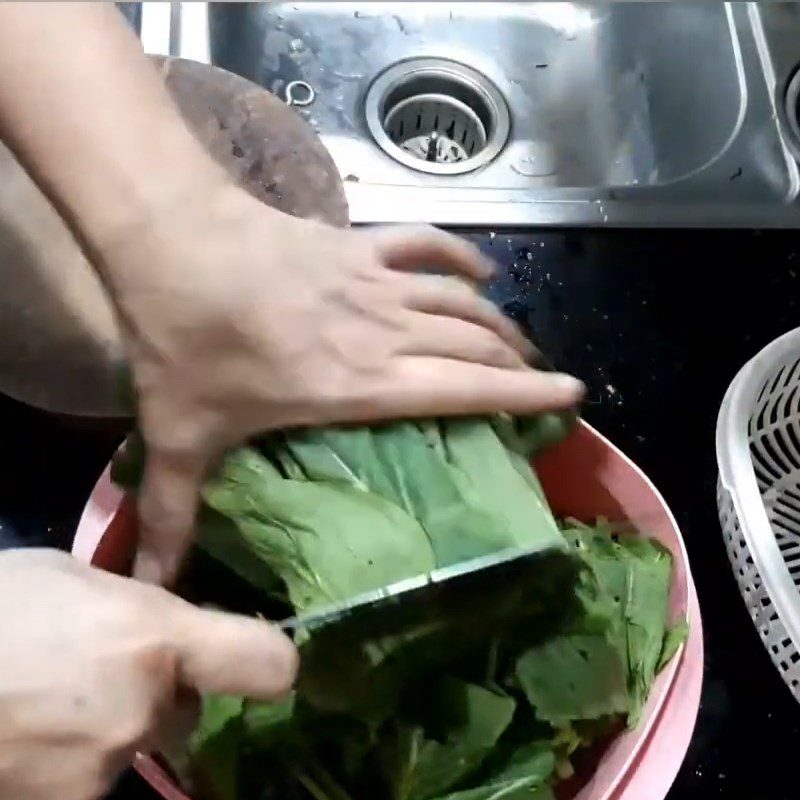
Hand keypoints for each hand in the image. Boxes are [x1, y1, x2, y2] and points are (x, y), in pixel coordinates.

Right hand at [0, 548, 295, 799]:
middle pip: (183, 708)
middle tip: (96, 669)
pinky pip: (87, 777)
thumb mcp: (71, 578)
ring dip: (106, 726)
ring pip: (132, 744)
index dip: (268, 661)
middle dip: (156, 692)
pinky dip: (66, 758)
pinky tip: (25, 726)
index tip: (258, 659)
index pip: (265, 663)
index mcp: (153, 637)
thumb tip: (167, 625)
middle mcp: (140, 710)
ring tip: (43, 696)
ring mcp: (99, 770)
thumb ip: (135, 606)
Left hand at [98, 185, 583, 583]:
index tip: (573, 395)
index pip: (464, 387)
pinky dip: (460, 256)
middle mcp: (384, 332)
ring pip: (460, 300)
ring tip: (523, 344)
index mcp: (358, 383)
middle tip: (543, 381)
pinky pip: (426, 244)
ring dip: (498, 320)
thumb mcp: (181, 436)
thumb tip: (155, 585)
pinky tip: (482, 270)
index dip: (524, 392)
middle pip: (473, 342)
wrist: (170, 237)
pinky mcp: (357, 245)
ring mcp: (374, 282)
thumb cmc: (185, 339)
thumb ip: (173, 514)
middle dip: (519, 361)